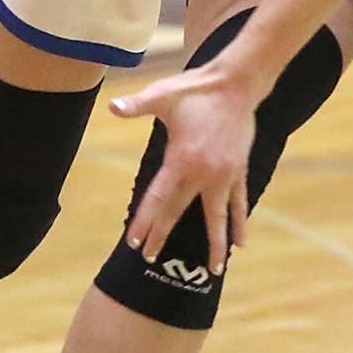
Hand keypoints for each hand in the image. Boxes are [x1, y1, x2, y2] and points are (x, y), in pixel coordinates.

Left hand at [107, 58, 258, 274]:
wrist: (237, 84)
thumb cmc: (196, 89)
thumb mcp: (163, 94)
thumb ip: (137, 105)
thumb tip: (111, 106)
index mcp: (180, 159)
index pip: (158, 199)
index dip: (145, 222)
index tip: (134, 243)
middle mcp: (203, 173)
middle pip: (179, 212)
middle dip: (162, 235)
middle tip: (148, 257)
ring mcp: (224, 175)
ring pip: (217, 217)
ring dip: (215, 244)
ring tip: (214, 269)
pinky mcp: (238, 170)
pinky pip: (238, 203)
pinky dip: (239, 223)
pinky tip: (241, 243)